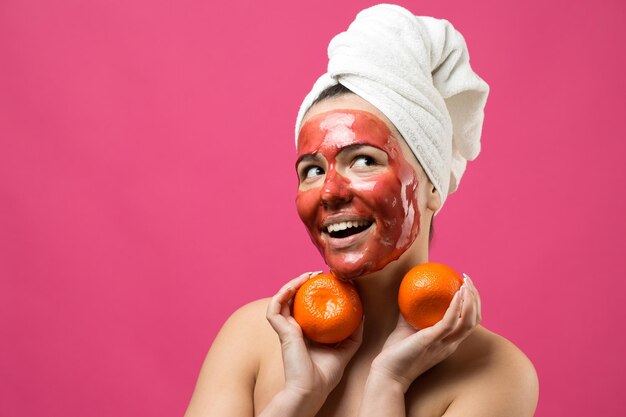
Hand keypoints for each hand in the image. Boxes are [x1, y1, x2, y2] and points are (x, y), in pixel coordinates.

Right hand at [266, 272, 362, 401]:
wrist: (312, 389)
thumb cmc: (325, 375)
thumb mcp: (345, 349)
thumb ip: (353, 333)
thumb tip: (362, 314)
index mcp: (305, 331)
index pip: (306, 305)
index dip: (313, 291)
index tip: (328, 281)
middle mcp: (293, 328)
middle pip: (293, 298)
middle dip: (303, 282)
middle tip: (317, 274)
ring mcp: (285, 329)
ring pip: (282, 298)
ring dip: (292, 283)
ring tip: (307, 275)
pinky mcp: (281, 331)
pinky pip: (275, 308)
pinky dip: (281, 294)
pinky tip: (294, 285)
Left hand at [370, 275, 481, 391]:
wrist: (388, 372)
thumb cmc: (397, 351)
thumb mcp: (407, 327)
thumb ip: (411, 312)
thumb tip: (409, 291)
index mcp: (448, 341)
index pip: (469, 321)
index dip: (473, 303)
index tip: (466, 285)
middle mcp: (451, 343)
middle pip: (474, 319)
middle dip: (476, 297)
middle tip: (467, 280)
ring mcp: (444, 343)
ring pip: (468, 321)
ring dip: (470, 300)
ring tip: (465, 283)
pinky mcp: (433, 340)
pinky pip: (449, 322)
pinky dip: (456, 306)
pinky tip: (456, 293)